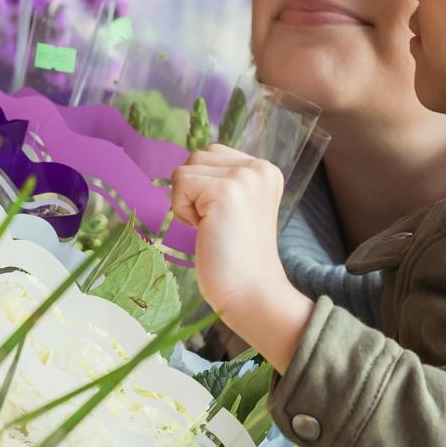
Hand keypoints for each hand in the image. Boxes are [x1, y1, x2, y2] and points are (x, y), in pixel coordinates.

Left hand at [171, 145, 312, 371]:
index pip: (213, 154)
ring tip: (212, 226)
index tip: (225, 219)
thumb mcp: (237, 206)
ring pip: (186, 168)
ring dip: (187, 200)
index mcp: (265, 170)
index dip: (205, 187)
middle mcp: (259, 167)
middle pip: (198, 156)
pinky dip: (182, 210)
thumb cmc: (237, 257)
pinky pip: (180, 183)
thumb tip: (186, 168)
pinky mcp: (225, 191)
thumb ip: (222, 180)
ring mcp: (245, 177)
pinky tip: (205, 230)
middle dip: (195, 191)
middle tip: (217, 224)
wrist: (251, 292)